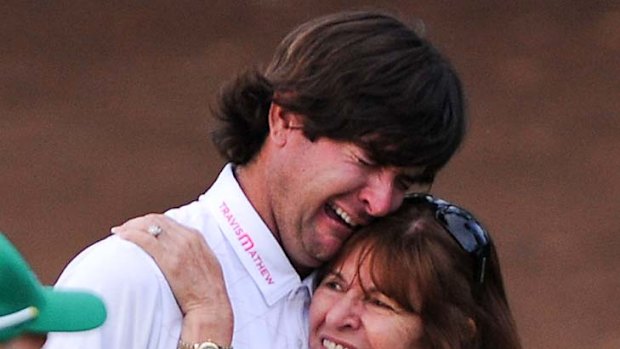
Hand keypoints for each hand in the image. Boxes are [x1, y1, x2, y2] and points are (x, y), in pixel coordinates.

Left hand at [112, 214, 232, 344]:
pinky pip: (146, 240)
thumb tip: (174, 251)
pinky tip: (121, 237)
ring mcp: (179, 248)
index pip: (166, 221)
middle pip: (156, 220)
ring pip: (149, 226)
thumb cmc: (206, 290)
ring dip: (131, 226)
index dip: (148, 221)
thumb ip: (191, 251)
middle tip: (124, 229)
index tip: (136, 227)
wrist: (211, 305)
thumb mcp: (204, 262)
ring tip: (119, 232)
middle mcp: (187, 238)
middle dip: (137, 222)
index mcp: (195, 237)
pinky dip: (131, 235)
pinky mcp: (170, 260)